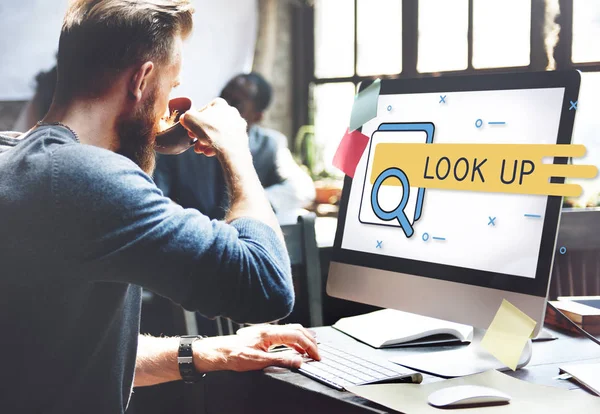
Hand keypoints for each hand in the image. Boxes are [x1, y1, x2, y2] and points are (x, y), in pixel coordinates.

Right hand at [179, 98, 248, 157]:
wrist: (231, 148)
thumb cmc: (211, 131)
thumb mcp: (190, 119)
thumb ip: (186, 116)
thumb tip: (185, 118)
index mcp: (220, 104)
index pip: (203, 110)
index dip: (194, 121)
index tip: (189, 129)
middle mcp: (231, 112)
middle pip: (211, 123)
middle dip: (200, 134)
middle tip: (194, 142)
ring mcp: (238, 125)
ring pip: (218, 133)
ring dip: (207, 142)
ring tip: (200, 150)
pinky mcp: (242, 137)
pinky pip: (226, 141)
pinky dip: (217, 146)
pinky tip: (209, 153)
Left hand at [193, 324, 319, 372]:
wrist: (219, 352)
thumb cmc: (234, 355)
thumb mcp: (258, 362)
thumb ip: (280, 360)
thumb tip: (298, 361)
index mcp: (269, 333)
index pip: (297, 335)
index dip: (309, 346)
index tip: (316, 356)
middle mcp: (269, 329)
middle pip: (297, 329)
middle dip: (310, 341)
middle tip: (317, 353)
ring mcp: (267, 331)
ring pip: (291, 330)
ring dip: (303, 339)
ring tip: (311, 350)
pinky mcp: (264, 335)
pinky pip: (285, 334)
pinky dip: (295, 340)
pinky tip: (296, 348)